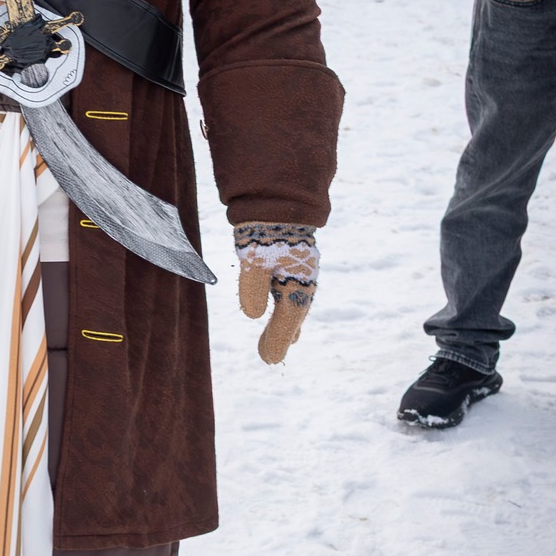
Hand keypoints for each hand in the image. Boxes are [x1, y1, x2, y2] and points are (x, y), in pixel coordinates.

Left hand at [235, 224, 318, 363]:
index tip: (267, 360)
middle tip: (268, 356)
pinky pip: (294, 289)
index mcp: (296, 283)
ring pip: (296, 302)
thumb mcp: (254, 259)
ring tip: (288, 338)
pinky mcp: (293, 260)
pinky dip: (289, 303)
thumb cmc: (264, 229)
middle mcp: (302, 279)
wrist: (278, 196)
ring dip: (289, 321)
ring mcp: (300, 269)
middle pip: (294, 314)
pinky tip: (285, 305)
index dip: (278, 340)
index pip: (288, 320)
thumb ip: (253, 287)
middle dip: (282, 334)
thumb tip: (253, 316)